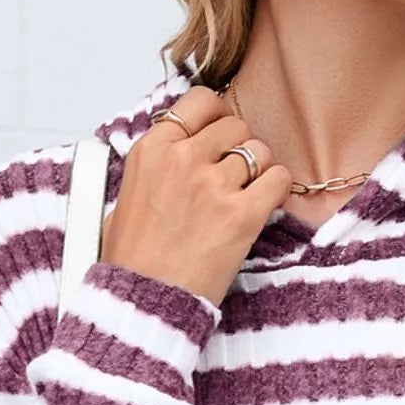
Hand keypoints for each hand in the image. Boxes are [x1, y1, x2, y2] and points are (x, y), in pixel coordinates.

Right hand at [99, 86, 292, 305]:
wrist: (146, 301)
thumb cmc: (134, 261)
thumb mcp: (125, 200)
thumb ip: (153, 170)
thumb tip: (170, 159)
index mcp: (152, 150)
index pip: (199, 102)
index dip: (216, 116)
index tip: (220, 133)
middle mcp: (182, 159)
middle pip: (233, 125)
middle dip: (238, 146)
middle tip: (234, 174)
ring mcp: (213, 185)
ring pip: (258, 150)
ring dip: (259, 170)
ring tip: (247, 194)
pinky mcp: (241, 214)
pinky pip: (278, 179)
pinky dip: (278, 188)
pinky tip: (266, 203)